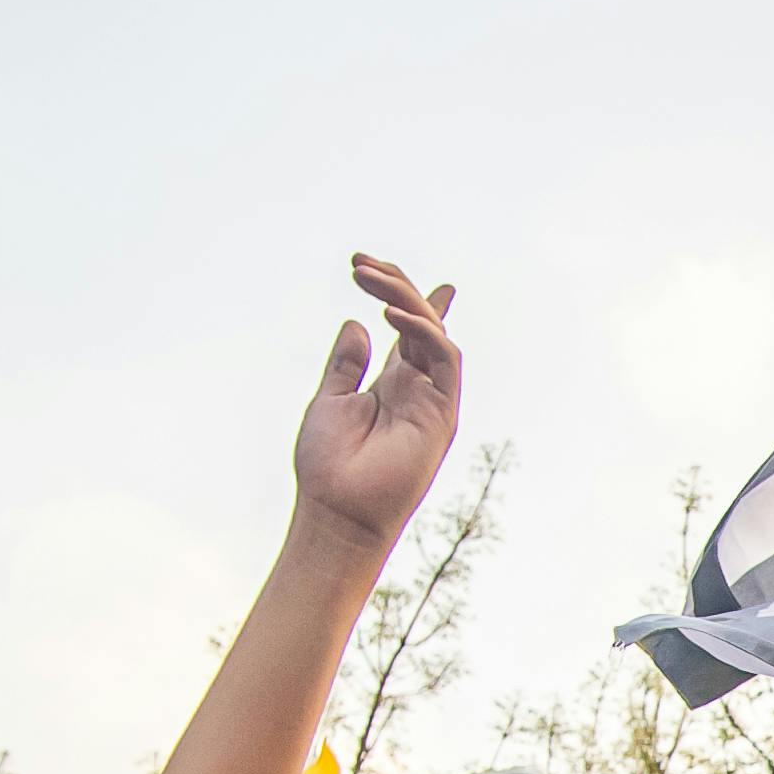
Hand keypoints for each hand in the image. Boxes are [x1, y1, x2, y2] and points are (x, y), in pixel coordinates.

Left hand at [292, 257, 463, 553]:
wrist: (337, 511)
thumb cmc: (329, 465)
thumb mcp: (330, 400)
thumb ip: (346, 364)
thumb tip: (356, 323)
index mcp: (393, 386)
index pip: (410, 334)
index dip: (408, 298)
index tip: (386, 267)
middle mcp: (418, 390)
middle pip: (420, 324)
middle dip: (395, 285)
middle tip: (359, 262)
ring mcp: (433, 400)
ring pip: (434, 334)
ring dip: (404, 298)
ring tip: (366, 275)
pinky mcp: (442, 414)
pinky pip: (444, 360)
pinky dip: (423, 331)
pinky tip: (390, 312)